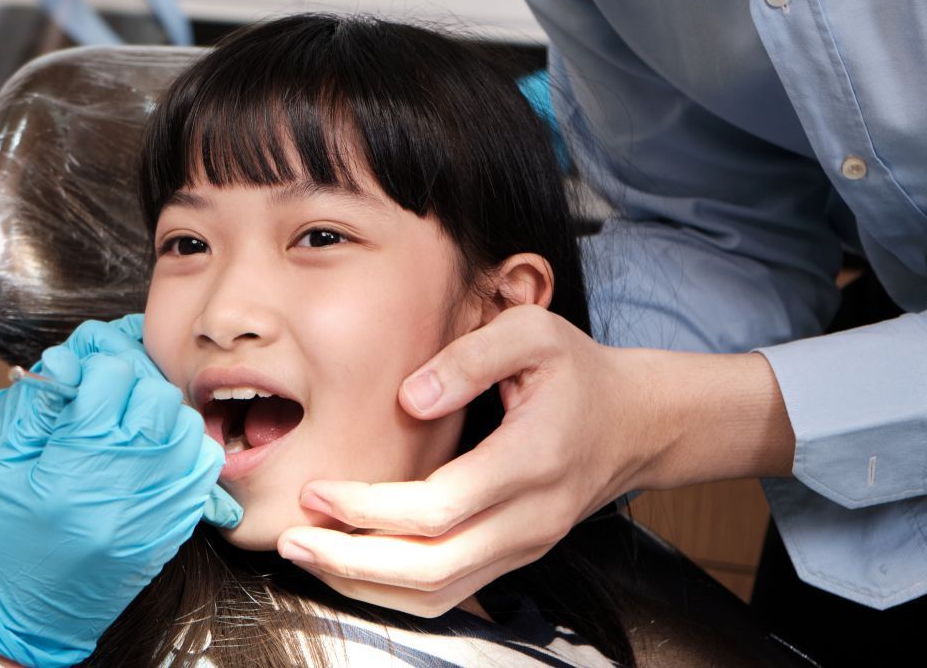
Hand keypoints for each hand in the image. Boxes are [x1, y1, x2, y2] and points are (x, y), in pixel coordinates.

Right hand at [0, 352, 228, 666]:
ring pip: (187, 429)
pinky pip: (202, 471)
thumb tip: (67, 365)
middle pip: (156, 399)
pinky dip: (186, 450)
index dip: (96, 370)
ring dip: (162, 415)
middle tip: (110, 400)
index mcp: (70, 468)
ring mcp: (153, 513)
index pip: (110, 381)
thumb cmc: (2, 542)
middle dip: (132, 386)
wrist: (21, 616)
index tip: (85, 381)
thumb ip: (38, 411)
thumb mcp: (0, 466)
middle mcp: (120, 490)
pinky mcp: (171, 532)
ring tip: (134, 426)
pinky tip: (158, 452)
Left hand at [275, 305, 791, 616]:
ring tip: (306, 554)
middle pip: (434, 567)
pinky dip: (391, 590)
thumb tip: (409, 398)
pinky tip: (348, 564)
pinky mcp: (514, 557)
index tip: (318, 489)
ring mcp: (525, 546)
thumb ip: (469, 358)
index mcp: (533, 461)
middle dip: (353, 561)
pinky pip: (449, 593)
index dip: (372, 508)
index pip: (442, 507)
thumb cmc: (574, 370)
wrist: (635, 420)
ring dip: (365, 585)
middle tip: (292, 537)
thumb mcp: (531, 332)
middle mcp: (532, 519)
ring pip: (439, 593)